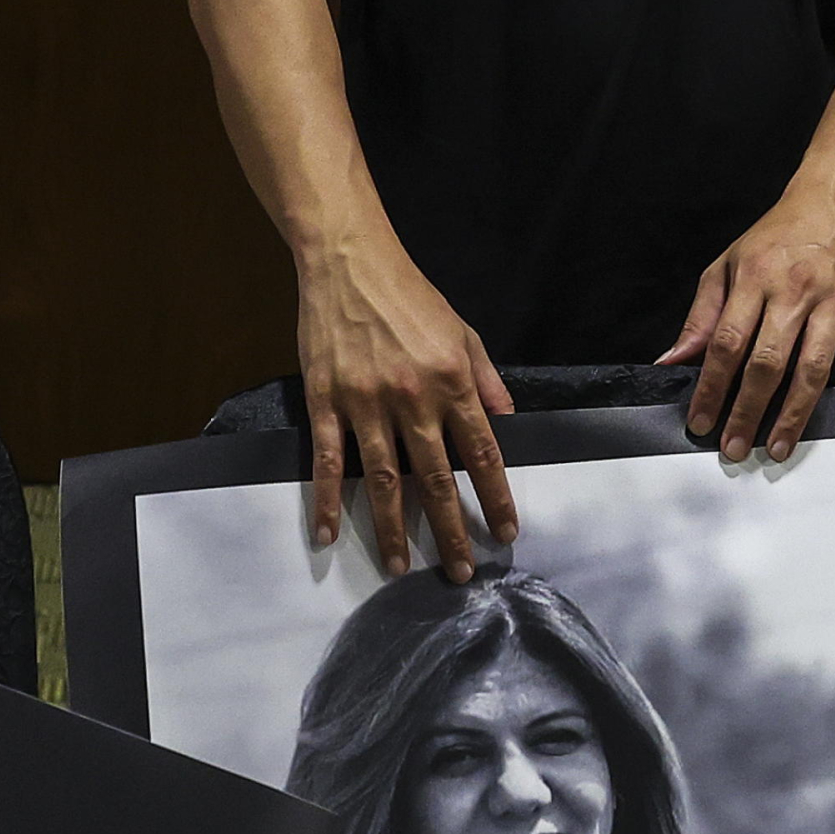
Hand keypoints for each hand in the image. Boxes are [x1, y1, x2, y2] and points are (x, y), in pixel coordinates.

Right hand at [297, 237, 518, 580]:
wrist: (350, 260)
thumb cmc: (410, 295)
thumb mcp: (463, 330)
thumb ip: (486, 378)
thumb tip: (508, 419)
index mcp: (453, 382)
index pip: (482, 454)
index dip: (494, 499)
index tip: (504, 534)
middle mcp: (413, 399)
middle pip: (435, 480)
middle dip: (450, 531)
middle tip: (460, 573)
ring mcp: (366, 403)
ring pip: (382, 481)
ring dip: (393, 529)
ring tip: (400, 567)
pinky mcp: (326, 402)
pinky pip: (327, 461)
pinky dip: (327, 501)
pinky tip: (328, 535)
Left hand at [660, 187, 834, 462]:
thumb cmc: (776, 236)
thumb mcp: (726, 265)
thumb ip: (700, 316)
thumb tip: (671, 362)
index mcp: (756, 279)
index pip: (727, 344)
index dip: (711, 388)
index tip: (700, 422)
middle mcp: (796, 292)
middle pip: (768, 363)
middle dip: (747, 411)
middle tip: (733, 448)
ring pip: (813, 370)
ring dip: (794, 416)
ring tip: (775, 449)